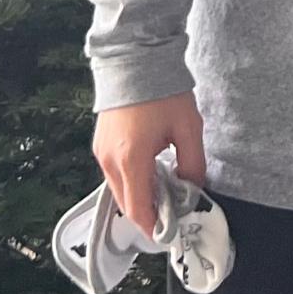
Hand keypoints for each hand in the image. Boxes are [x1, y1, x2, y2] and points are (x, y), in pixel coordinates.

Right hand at [92, 91, 205, 236]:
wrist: (136, 61)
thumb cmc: (165, 93)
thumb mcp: (189, 128)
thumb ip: (192, 163)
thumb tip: (192, 188)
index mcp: (131, 159)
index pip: (138, 208)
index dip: (154, 225)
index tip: (171, 233)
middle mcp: (109, 161)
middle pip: (127, 203)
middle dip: (148, 213)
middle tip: (173, 213)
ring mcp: (100, 153)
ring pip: (119, 190)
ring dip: (140, 196)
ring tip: (167, 192)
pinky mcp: (99, 145)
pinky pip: (114, 174)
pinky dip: (132, 181)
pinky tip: (153, 173)